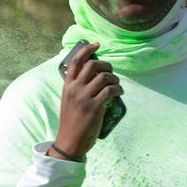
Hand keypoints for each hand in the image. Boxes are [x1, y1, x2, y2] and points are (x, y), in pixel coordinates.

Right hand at [54, 42, 120, 159]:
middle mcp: (75, 89)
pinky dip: (118, 88)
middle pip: (93, 65)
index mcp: (67, 86)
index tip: (96, 44)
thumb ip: (76, 89)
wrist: (70, 142)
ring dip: (114, 78)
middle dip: (105, 65)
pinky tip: (120, 92)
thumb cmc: (71, 122)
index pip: (76, 62)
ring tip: (117, 84)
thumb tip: (94, 78)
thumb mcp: (68, 101)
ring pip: (104, 77)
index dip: (87, 50)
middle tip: (111, 71)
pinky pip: (110, 90)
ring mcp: (84, 97)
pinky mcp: (95, 107)